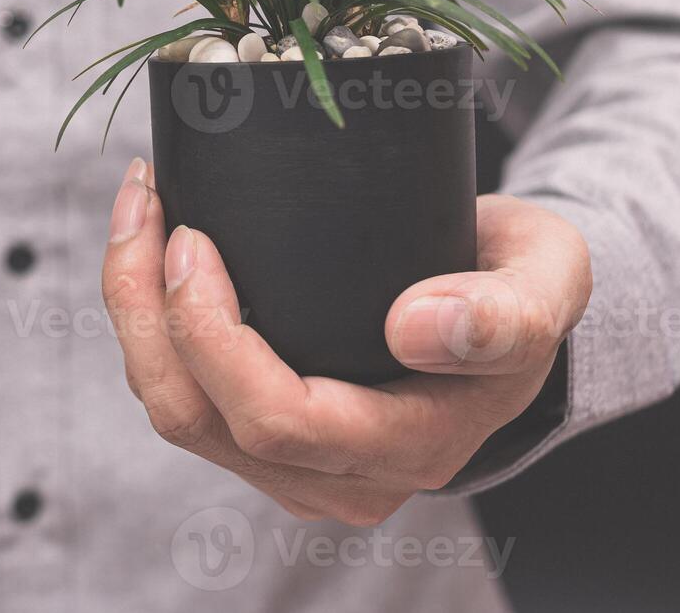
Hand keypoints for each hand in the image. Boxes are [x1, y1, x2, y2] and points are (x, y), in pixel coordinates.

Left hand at [102, 158, 590, 525]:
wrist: (502, 304)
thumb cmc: (521, 284)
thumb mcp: (548, 281)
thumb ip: (508, 313)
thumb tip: (416, 329)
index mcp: (410, 447)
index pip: (278, 421)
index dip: (213, 336)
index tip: (192, 237)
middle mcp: (340, 479)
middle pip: (197, 417)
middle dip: (144, 307)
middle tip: (146, 200)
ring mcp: (291, 465)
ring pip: (171, 407)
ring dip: (131, 307)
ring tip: (138, 204)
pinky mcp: (257, 432)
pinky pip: (176, 389)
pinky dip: (146, 316)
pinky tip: (150, 240)